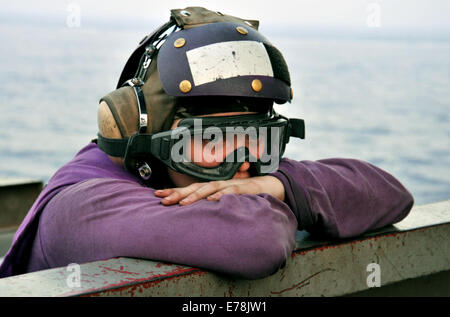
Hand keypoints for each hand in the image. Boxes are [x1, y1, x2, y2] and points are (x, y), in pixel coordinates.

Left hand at [154, 176, 284, 205]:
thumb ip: (213, 203)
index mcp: (214, 188)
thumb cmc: (247, 193)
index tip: (158, 195)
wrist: (271, 185)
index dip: (175, 191)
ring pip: (210, 189)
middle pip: (195, 187)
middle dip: (178, 193)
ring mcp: (231, 185)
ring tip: (182, 203)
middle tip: (162, 200)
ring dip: (196, 196)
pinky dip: (221, 196)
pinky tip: (212, 201)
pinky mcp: (244, 189)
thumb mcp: (227, 198)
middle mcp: (220, 185)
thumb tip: (195, 212)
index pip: (191, 188)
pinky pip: (231, 192)